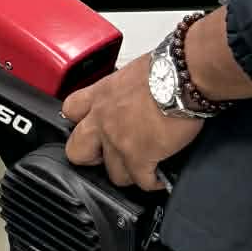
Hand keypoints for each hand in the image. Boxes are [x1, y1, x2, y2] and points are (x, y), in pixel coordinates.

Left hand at [63, 53, 205, 190]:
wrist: (182, 77)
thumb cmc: (164, 69)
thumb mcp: (131, 74)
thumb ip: (122, 92)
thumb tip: (132, 101)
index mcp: (100, 94)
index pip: (70, 111)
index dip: (80, 124)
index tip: (93, 130)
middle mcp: (102, 119)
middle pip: (77, 151)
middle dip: (93, 157)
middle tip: (111, 156)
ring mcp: (118, 141)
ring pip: (114, 174)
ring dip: (129, 173)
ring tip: (144, 167)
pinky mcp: (140, 158)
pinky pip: (142, 182)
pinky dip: (152, 181)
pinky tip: (160, 176)